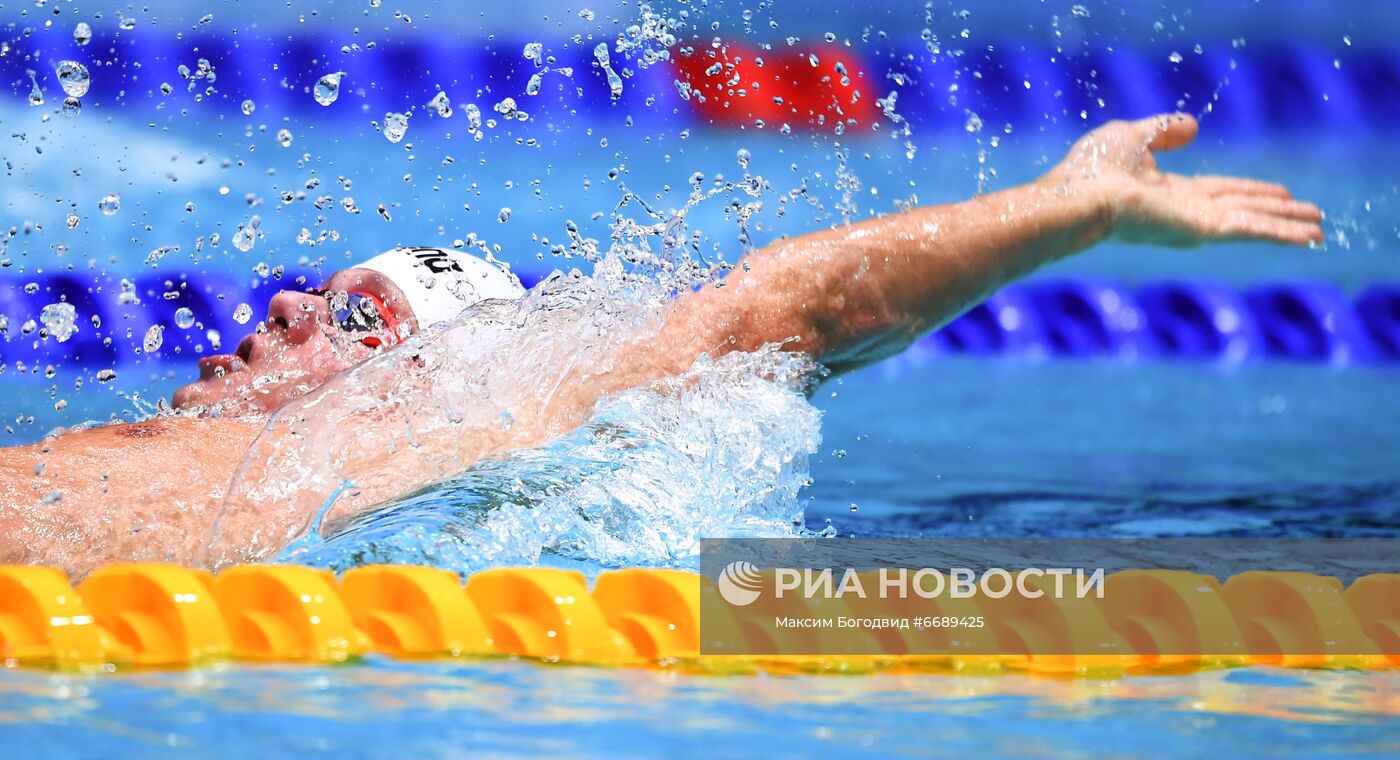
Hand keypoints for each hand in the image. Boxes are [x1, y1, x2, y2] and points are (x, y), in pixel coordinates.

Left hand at [1045, 113, 1323, 246]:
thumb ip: (1163, 130)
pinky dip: (1283, 233)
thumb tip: (1193, 126)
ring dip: (1287, 226)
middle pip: (1241, 208)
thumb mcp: (1131, 135)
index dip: (1249, 190)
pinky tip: (1310, 237)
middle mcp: (1184, 211)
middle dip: (1275, 212)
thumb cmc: (1092, 168)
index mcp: (1167, 192)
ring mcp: (1194, 222)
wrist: (1078, 195)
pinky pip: (1251, 229)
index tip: (1278, 191)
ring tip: (1319, 230)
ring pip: (1252, 222)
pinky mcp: (1201, 228)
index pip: (1218, 190)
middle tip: (1309, 215)